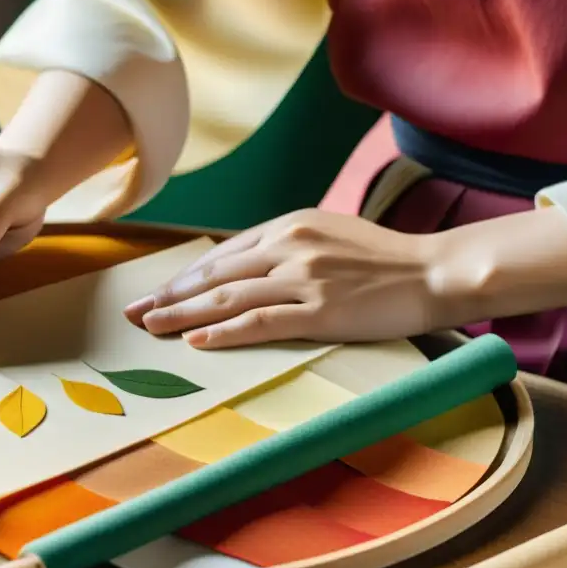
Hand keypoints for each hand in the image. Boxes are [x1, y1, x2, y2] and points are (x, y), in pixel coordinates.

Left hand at [124, 209, 442, 347]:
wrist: (433, 272)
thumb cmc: (382, 259)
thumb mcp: (327, 236)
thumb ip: (285, 249)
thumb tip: (242, 270)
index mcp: (288, 226)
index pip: (222, 255)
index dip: (184, 277)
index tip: (158, 292)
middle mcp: (289, 246)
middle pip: (214, 275)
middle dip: (169, 295)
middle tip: (133, 312)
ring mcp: (303, 278)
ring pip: (227, 298)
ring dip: (182, 314)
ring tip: (150, 326)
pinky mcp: (320, 310)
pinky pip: (260, 322)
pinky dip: (224, 332)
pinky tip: (196, 341)